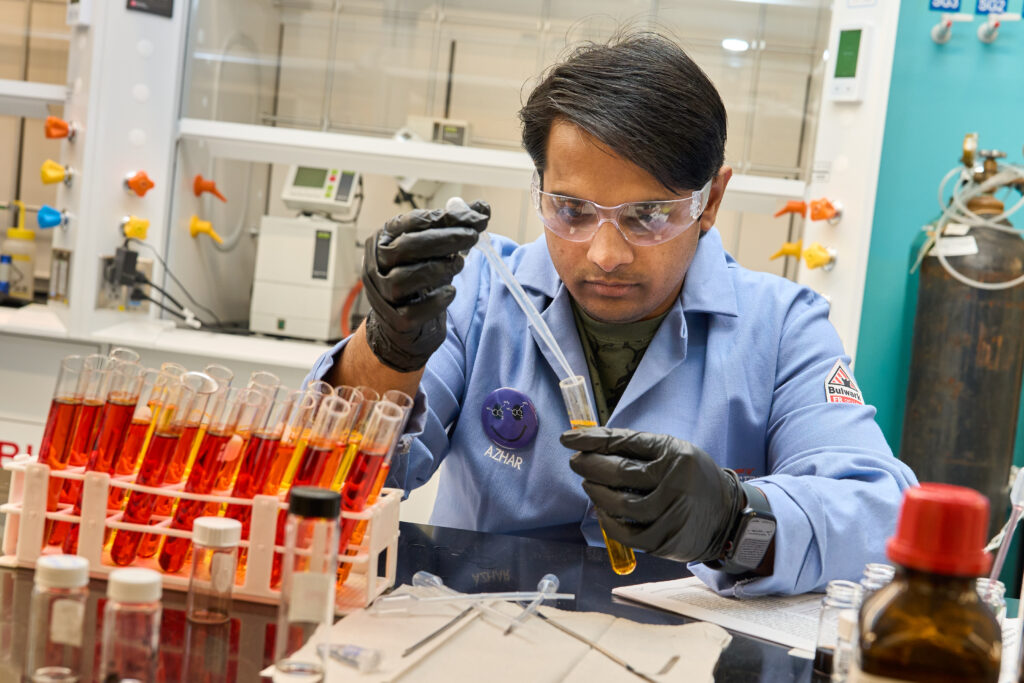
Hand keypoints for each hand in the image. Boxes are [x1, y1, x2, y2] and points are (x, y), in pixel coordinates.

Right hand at [362, 200, 489, 371]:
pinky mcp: (393, 320)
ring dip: (438, 268)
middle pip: (406, 247)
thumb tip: (482, 207)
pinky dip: (436, 301)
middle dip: (444, 239)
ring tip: (459, 264)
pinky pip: (412, 311)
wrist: (407, 324)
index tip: (476, 217)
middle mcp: (375, 265)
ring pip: (404, 278)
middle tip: (473, 236)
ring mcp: (381, 294)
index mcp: (383, 239)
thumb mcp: (435, 250)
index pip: (412, 222)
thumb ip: (456, 228)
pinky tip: (451, 292)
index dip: (445, 218)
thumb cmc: (420, 279)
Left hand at [562, 427, 743, 563]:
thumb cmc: (691, 477)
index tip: (568, 438)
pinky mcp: (665, 540)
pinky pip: (626, 532)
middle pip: (619, 473)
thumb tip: (591, 445)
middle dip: (589, 465)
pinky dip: (607, 521)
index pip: (626, 443)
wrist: (726, 515)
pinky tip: (602, 509)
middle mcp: (675, 483)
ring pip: (619, 504)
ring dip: (596, 492)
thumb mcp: (674, 452)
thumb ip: (637, 449)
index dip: (593, 440)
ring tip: (589, 484)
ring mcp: (671, 514)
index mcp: (676, 455)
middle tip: (576, 461)